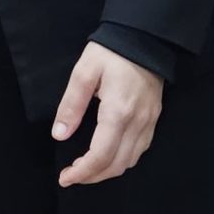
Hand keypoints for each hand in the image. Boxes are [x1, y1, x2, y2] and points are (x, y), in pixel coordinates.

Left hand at [51, 42, 162, 188]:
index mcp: (118, 112)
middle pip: (116, 165)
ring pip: (130, 161)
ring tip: (86, 168)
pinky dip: (122, 160)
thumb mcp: (84, 72)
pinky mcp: (154, 118)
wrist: (145, 36)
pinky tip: (108, 155)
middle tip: (71, 176)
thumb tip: (60, 135)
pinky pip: (140, 149)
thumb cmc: (111, 51)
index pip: (100, 156)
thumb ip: (71, 105)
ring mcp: (149, 121)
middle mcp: (137, 122)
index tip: (65, 177)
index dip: (82, 173)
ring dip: (107, 171)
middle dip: (92, 176)